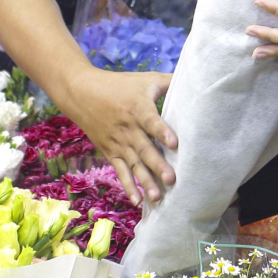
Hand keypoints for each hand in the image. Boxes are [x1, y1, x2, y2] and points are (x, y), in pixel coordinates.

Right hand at [61, 68, 176, 204]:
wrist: (81, 92)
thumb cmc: (119, 84)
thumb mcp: (145, 79)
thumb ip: (169, 81)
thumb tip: (197, 76)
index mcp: (137, 108)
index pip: (151, 121)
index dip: (162, 132)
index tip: (174, 143)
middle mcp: (128, 128)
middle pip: (144, 149)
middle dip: (157, 165)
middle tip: (172, 179)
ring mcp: (118, 142)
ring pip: (133, 164)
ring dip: (145, 181)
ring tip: (157, 197)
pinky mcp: (110, 151)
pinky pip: (120, 171)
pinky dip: (128, 186)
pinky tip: (137, 201)